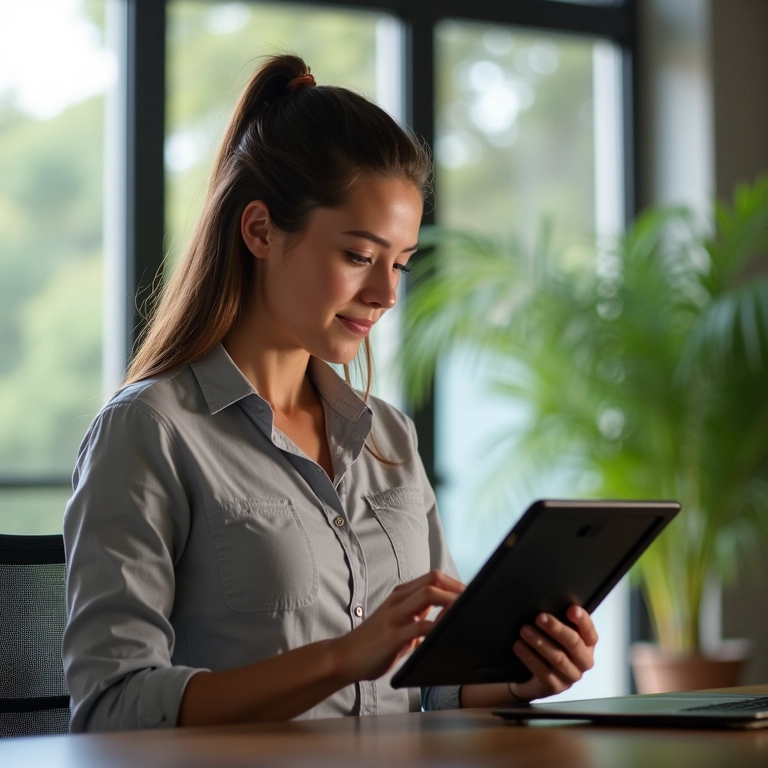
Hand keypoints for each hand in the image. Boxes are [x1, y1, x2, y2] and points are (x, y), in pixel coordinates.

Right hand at [333, 570, 464, 682]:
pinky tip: (447, 633)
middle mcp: (399, 600)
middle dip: (458, 589)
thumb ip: (418, 613)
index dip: (455, 584)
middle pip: (434, 580)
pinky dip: (437, 626)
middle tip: (475, 602)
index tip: (472, 595)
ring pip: (429, 595)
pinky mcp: (393, 635)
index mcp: (401, 595)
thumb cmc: (374, 642)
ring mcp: (395, 616)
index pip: (433, 578)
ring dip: (452, 602)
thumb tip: (444, 611)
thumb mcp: (399, 621)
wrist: (345, 656)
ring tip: (467, 612)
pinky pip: (421, 625)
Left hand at [508, 605, 597, 701]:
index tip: (572, 609)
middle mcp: (582, 662)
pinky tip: (519, 646)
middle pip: (574, 644)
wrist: (533, 676)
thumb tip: (548, 604)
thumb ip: (560, 621)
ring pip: (558, 658)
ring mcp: (570, 676)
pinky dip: (529, 657)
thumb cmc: (548, 647)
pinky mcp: (554, 686)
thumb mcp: (556, 634)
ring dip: (540, 642)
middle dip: (556, 629)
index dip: (582, 620)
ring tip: (525, 630)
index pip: (590, 632)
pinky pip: (542, 671)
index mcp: (587, 645)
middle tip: (540, 617)